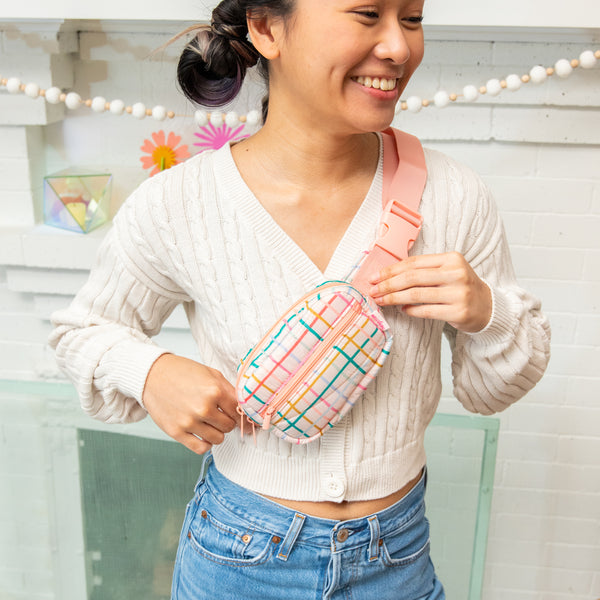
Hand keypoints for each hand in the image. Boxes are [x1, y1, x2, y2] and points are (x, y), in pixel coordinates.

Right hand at [142, 354, 237, 453]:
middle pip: (229, 426)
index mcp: (215, 391)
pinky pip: (201, 448)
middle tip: (219, 415)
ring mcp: (189, 421)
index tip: (241, 418)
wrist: (153, 375)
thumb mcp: (212, 374)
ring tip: (209, 422)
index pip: (239, 412)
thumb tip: (245, 410)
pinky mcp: (176, 432)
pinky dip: (205, 444)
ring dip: (216, 432)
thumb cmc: (183, 372)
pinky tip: (202, 433)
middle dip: (227, 422)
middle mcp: (203, 408)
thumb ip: (230, 391)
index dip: (241, 415)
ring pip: (218, 439)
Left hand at [369, 252, 491, 332]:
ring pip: (416, 294)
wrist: (488, 307)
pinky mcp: (458, 312)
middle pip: (412, 278)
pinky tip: (402, 310)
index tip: (375, 277)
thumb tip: (388, 276)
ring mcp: (459, 293)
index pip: (414, 263)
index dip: (391, 270)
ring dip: (394, 298)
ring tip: (381, 301)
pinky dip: (410, 310)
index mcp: (451, 258)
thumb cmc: (460, 288)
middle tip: (373, 291)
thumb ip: (423, 271)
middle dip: (388, 285)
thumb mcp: (447, 272)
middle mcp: (456, 273)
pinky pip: (426, 311)